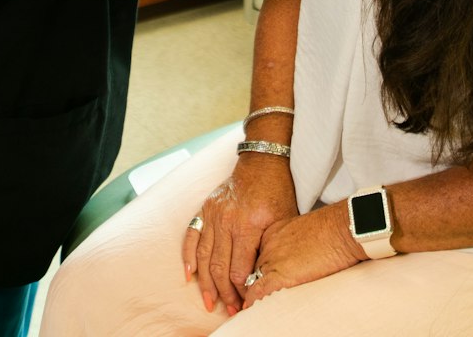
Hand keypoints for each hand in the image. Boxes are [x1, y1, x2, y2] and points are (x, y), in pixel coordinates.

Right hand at [182, 156, 297, 315]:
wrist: (261, 162)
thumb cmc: (277, 191)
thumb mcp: (283, 219)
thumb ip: (271, 248)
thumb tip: (262, 278)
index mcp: (249, 224)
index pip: (240, 269)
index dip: (242, 290)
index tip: (246, 302)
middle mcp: (227, 220)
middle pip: (220, 267)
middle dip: (224, 293)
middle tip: (229, 309)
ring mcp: (213, 214)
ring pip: (204, 256)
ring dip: (206, 283)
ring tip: (209, 302)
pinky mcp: (205, 208)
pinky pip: (192, 236)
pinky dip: (188, 257)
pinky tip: (189, 276)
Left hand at [242, 202, 362, 309]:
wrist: (342, 228)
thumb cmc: (331, 229)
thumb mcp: (302, 231)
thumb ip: (290, 244)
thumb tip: (292, 260)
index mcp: (271, 232)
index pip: (254, 256)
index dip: (252, 271)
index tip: (248, 283)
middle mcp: (266, 244)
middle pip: (250, 269)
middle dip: (246, 284)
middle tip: (239, 298)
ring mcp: (272, 259)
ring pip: (250, 282)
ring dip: (247, 296)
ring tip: (241, 308)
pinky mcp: (280, 275)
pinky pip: (258, 292)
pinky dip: (252, 303)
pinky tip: (249, 310)